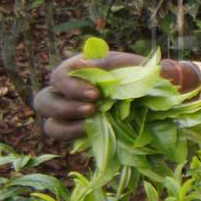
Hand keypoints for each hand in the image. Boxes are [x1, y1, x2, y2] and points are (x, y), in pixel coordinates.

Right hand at [32, 49, 183, 139]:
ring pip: (50, 123)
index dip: (71, 86)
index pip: (58, 77)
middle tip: (92, 109)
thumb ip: (106, 65)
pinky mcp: (79, 129)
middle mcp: (67, 91)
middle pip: (44, 101)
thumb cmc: (139, 72)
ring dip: (66, 125)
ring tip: (90, 123)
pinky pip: (66, 137)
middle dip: (65, 107)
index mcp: (76, 70)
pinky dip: (75, 136)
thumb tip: (86, 67)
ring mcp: (70, 112)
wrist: (157, 90)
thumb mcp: (126, 63)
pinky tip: (91, 134)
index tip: (96, 94)